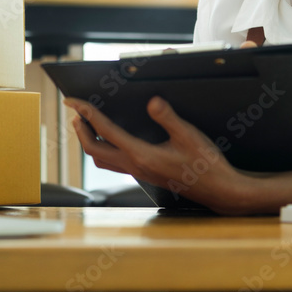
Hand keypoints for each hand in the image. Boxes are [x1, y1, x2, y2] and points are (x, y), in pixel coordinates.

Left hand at [63, 96, 258, 214]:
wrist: (218, 190)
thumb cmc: (206, 165)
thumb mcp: (189, 135)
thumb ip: (168, 117)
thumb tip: (151, 102)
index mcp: (142, 155)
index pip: (104, 132)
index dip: (86, 113)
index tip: (73, 101)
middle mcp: (135, 166)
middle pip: (94, 150)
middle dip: (80, 130)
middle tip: (75, 111)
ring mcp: (139, 173)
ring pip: (102, 160)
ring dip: (90, 141)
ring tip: (87, 124)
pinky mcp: (145, 174)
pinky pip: (114, 163)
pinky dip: (105, 148)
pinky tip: (113, 139)